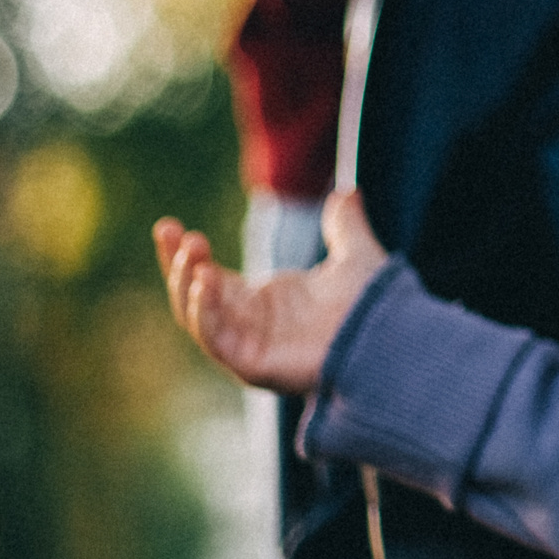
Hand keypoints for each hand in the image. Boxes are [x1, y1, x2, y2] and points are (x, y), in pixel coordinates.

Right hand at [151, 190, 390, 394]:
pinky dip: (205, 313)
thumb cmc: (371, 308)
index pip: (208, 276)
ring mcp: (249, 347)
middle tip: (172, 231)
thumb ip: (344, 226)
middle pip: (194, 296)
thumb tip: (348, 192)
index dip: (185, 254)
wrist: (390, 338)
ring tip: (192, 251)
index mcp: (262, 302)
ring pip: (198, 318)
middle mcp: (249, 325)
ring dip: (188, 285)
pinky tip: (206, 281)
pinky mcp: (253, 366)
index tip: (167, 227)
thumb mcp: (354, 255)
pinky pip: (217, 341)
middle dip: (179, 264)